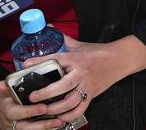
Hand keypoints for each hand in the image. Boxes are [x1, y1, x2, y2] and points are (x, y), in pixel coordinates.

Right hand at [0, 80, 63, 129]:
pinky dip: (45, 129)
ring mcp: (17, 127)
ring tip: (60, 122)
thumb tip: (2, 84)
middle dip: (42, 124)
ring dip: (46, 128)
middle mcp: (12, 122)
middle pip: (26, 126)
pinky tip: (56, 126)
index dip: (30, 111)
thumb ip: (7, 87)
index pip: (17, 113)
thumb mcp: (4, 90)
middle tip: (57, 119)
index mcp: (7, 110)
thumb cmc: (4, 98)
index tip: (44, 107)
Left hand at [23, 34, 145, 125]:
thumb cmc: (98, 52)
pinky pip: (79, 110)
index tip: (26, 65)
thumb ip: (64, 40)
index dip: (40, 62)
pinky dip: (68, 116)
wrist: (119, 59)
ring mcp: (87, 86)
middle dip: (46, 93)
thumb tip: (50, 28)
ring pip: (70, 101)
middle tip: (33, 96)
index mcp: (77, 59)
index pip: (56, 60)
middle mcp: (81, 74)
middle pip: (62, 86)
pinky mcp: (91, 95)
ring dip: (55, 108)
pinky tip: (58, 117)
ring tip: (43, 109)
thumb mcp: (80, 45)